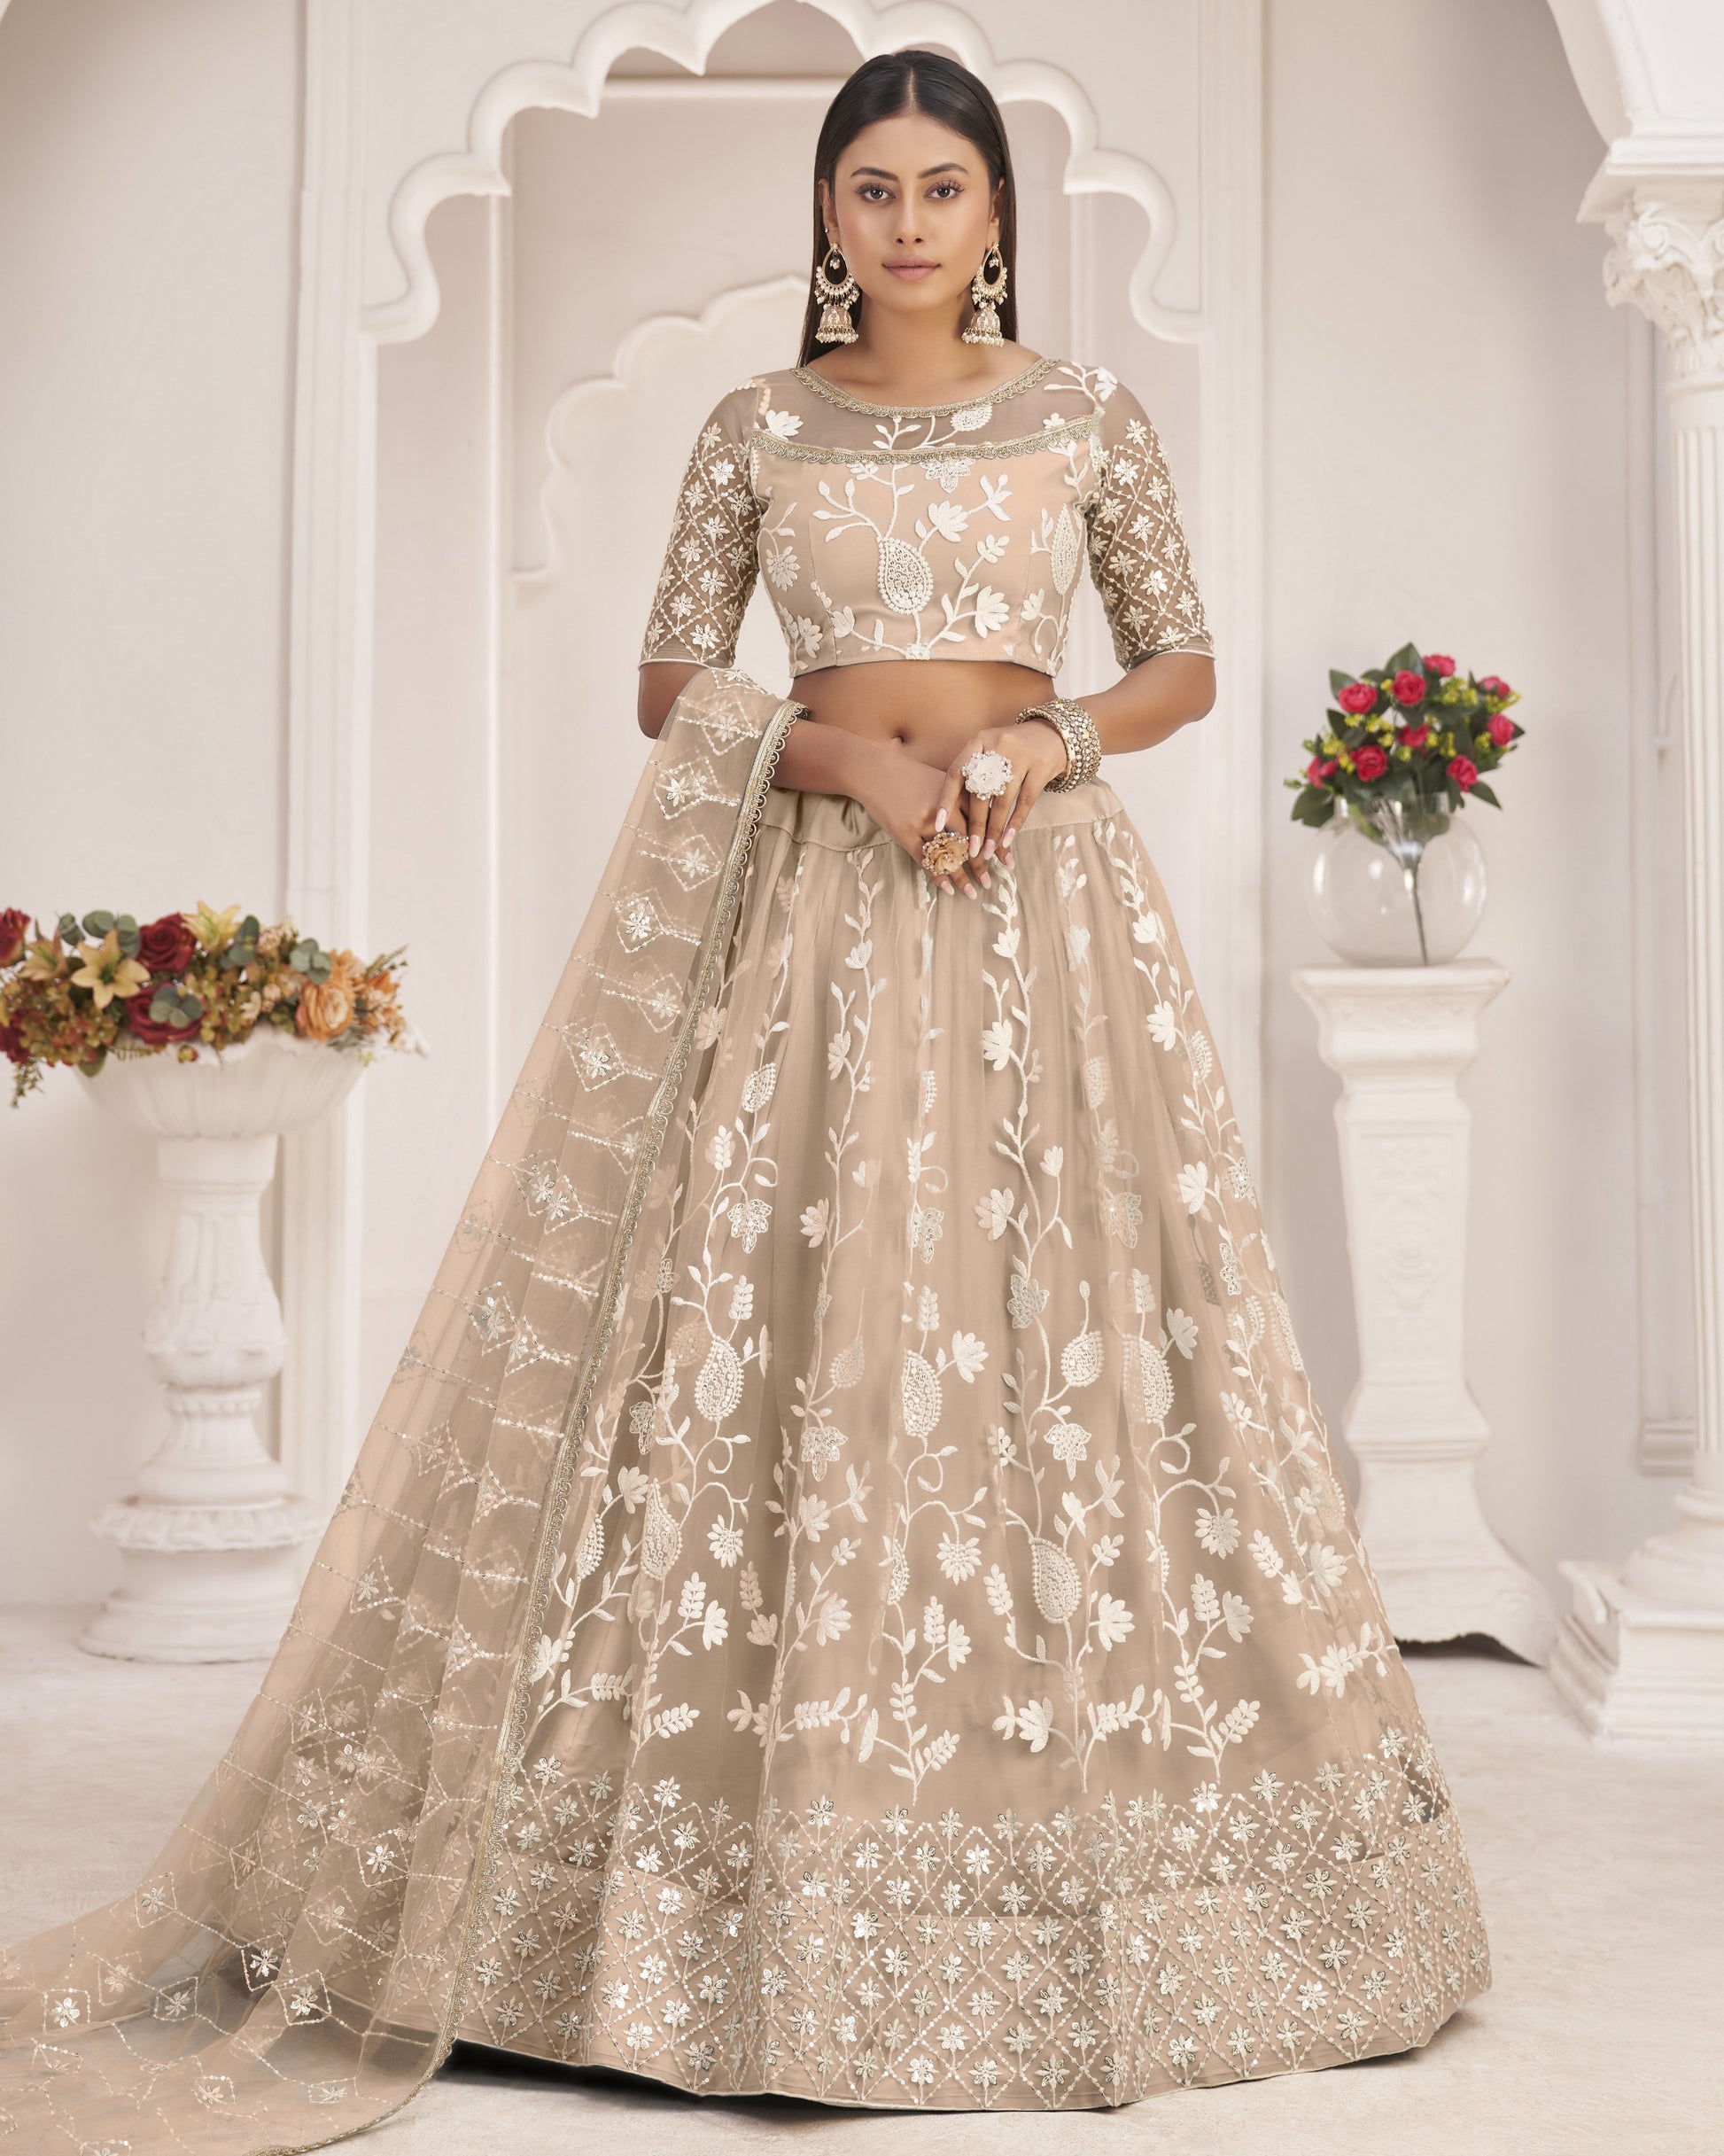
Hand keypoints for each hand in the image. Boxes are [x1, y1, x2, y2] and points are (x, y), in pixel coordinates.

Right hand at [852, 741, 987, 899]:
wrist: (876, 771)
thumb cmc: (911, 776)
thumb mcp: (943, 780)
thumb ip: (963, 798)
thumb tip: (986, 823)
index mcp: (957, 793)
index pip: (983, 823)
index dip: (996, 844)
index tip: (1006, 861)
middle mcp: (944, 808)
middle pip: (968, 841)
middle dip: (981, 864)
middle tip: (989, 882)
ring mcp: (923, 822)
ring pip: (948, 854)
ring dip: (961, 876)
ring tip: (972, 892)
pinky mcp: (905, 832)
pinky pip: (925, 860)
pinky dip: (938, 876)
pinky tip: (948, 888)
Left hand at [932, 717, 1070, 868]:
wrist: (1052, 734)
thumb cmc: (1013, 750)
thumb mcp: (990, 751)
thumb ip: (974, 774)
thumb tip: (955, 816)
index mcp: (978, 742)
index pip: (956, 774)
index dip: (945, 800)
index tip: (939, 825)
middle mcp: (997, 746)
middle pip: (979, 793)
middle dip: (974, 826)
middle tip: (971, 850)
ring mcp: (1020, 755)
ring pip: (1002, 801)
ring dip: (994, 831)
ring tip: (988, 851)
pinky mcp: (1040, 767)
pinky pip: (1025, 802)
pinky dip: (1015, 823)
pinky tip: (1008, 840)